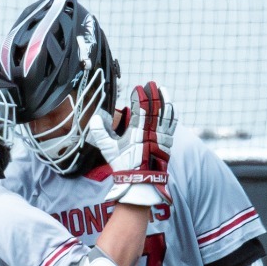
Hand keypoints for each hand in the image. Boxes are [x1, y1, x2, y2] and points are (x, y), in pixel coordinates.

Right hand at [107, 82, 174, 207]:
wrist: (140, 182)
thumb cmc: (124, 165)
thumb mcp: (109, 149)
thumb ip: (100, 133)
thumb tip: (95, 118)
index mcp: (137, 131)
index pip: (141, 108)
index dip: (140, 96)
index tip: (138, 88)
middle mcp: (151, 131)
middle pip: (155, 107)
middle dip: (153, 93)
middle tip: (152, 83)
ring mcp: (161, 137)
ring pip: (166, 114)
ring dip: (165, 100)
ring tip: (163, 90)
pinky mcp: (167, 143)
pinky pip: (172, 125)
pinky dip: (172, 114)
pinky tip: (171, 107)